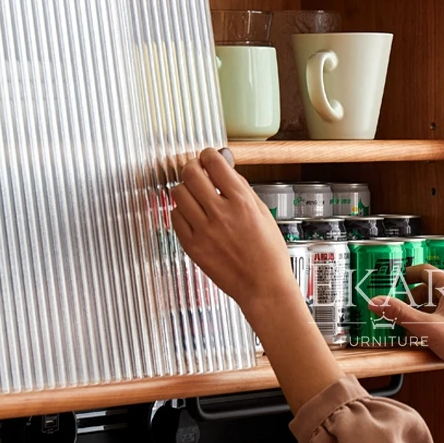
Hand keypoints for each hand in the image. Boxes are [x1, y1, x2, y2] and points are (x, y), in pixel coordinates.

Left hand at [169, 148, 298, 319]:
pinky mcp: (192, 246)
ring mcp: (203, 230)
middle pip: (190, 173)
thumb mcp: (264, 214)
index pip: (214, 163)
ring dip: (185, 188)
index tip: (209, 157)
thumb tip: (226, 170)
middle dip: (193, 167)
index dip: (209, 155)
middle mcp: (220, 213)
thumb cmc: (269, 255)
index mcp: (241, 202)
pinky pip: (174, 217)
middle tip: (197, 171)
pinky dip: (180, 211)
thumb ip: (242, 189)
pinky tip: (192, 215)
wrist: (263, 287)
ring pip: (178, 192)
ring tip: (194, 195)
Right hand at [368, 265, 443, 376]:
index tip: (396, 281)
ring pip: (440, 300)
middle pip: (431, 287)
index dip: (407, 275)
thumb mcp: (425, 327)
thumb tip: (377, 302)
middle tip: (399, 309)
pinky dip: (435, 317)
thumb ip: (399, 313)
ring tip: (411, 324)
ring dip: (424, 309)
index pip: (425, 271)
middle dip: (413, 298)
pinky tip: (427, 332)